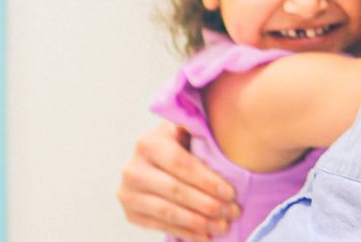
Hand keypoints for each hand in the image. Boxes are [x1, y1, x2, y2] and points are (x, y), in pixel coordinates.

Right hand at [118, 122, 240, 240]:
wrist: (155, 161)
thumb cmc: (181, 143)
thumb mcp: (187, 129)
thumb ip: (199, 129)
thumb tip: (223, 130)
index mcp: (148, 143)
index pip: (181, 165)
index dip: (207, 181)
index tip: (231, 193)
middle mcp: (132, 168)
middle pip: (175, 191)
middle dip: (207, 204)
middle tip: (232, 212)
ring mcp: (128, 193)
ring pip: (168, 212)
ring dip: (199, 222)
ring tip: (223, 226)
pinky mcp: (130, 214)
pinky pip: (161, 227)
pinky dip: (185, 233)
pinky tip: (206, 236)